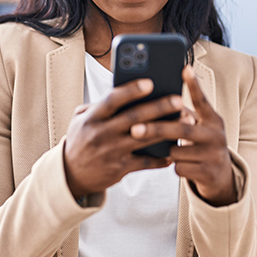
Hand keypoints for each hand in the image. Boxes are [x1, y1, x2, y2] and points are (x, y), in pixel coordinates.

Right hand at [62, 78, 184, 197]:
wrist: (71, 174)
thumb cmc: (80, 139)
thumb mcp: (80, 119)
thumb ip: (99, 104)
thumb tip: (125, 89)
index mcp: (92, 118)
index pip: (112, 100)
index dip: (131, 91)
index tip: (150, 82)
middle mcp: (102, 134)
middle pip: (134, 118)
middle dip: (158, 108)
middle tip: (178, 99)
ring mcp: (112, 152)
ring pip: (144, 139)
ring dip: (167, 130)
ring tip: (185, 121)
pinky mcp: (120, 169)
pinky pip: (145, 163)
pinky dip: (161, 158)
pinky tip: (174, 151)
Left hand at [133, 66, 235, 205]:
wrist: (221, 176)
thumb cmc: (202, 145)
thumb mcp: (200, 129)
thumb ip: (185, 117)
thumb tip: (159, 102)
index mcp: (213, 120)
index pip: (202, 100)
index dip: (194, 85)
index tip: (185, 69)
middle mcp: (217, 135)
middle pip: (181, 129)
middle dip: (156, 129)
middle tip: (135, 129)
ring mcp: (214, 154)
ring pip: (176, 151)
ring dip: (170, 152)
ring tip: (180, 152)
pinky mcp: (208, 172)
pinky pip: (179, 168)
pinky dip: (177, 167)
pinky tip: (187, 166)